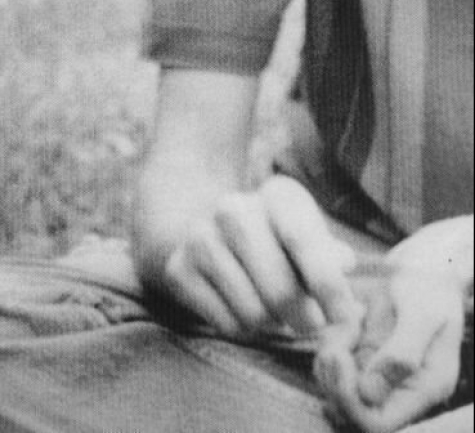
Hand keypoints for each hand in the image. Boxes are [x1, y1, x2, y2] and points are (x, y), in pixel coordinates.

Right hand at [164, 174, 361, 338]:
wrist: (202, 227)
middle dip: (304, 318)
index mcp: (275, 195)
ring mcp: (201, 237)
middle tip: (308, 321)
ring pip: (255, 314)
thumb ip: (329, 254)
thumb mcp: (306, 235)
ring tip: (270, 306)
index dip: (328, 285)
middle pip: (281, 291)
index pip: (303, 241)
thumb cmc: (275, 239)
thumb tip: (343, 264)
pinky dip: (242, 327)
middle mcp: (233, 208)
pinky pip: (227, 325)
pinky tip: (240, 305)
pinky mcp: (178, 269)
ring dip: (271, 323)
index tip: (344, 316)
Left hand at [315, 220, 471, 432]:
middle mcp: (400, 389)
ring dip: (329, 359)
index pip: (378, 425)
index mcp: (423, 388)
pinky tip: (345, 319)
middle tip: (334, 341)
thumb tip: (370, 394)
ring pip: (337, 390)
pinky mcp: (364, 355)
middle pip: (352, 413)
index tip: (340, 357)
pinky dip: (330, 343)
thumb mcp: (422, 314)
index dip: (350, 401)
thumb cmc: (430, 284)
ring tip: (344, 323)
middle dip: (333, 380)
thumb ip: (401, 355)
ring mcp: (380, 373)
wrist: (427, 261)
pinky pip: (334, 365)